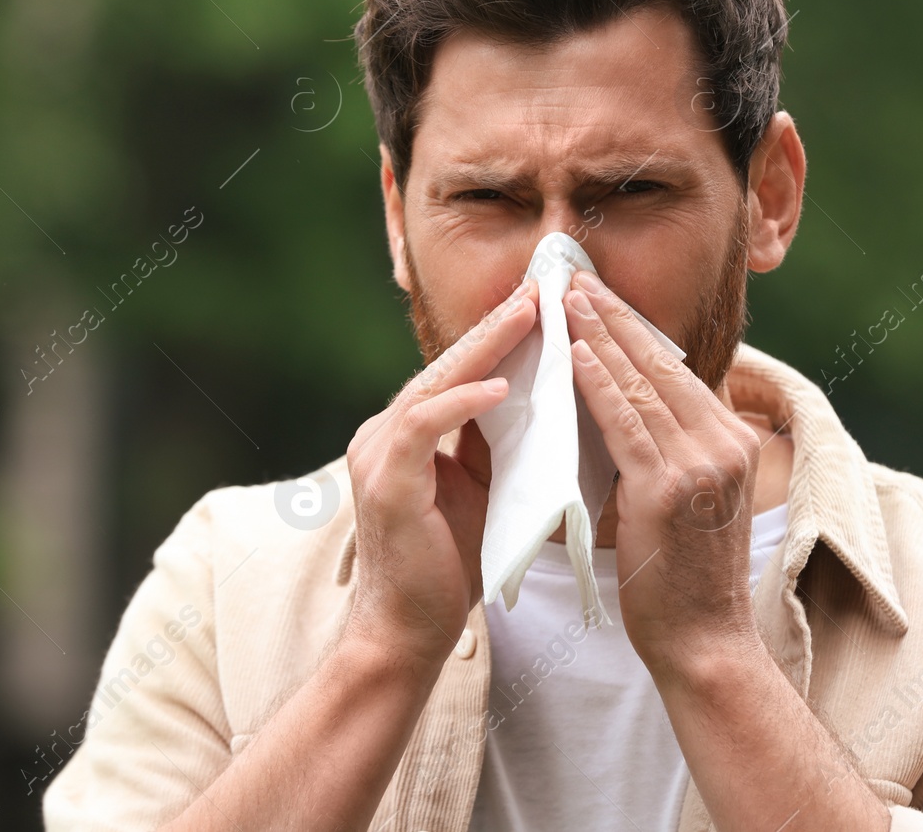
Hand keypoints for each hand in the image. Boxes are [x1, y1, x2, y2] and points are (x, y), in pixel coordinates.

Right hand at [343, 278, 539, 667]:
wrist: (407, 634)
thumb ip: (497, 445)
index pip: (457, 371)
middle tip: (541, 288)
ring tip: (529, 317)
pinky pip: (423, 427)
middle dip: (496, 326)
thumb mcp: (482, 491)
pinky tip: (500, 386)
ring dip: (485, 348)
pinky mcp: (385, 483)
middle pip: (446, 365)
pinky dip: (461, 403)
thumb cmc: (448, 568)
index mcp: (406, 434)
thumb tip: (545, 403)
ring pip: (434, 383)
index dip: (499, 336)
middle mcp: (384, 434)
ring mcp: (378, 455)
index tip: (543, 303)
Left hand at [562, 270, 763, 679]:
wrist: (704, 642)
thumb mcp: (686, 501)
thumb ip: (662, 453)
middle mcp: (723, 443)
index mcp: (730, 441)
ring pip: (642, 384)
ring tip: (567, 299)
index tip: (600, 295)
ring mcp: (701, 464)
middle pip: (661, 363)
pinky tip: (575, 353)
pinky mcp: (670, 488)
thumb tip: (614, 409)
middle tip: (575, 277)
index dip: (634, 329)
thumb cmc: (684, 578)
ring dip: (600, 335)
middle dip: (615, 316)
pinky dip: (599, 383)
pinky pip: (626, 423)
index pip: (675, 370)